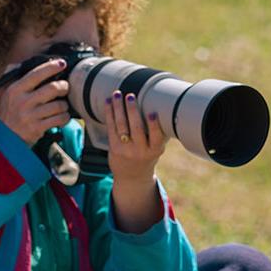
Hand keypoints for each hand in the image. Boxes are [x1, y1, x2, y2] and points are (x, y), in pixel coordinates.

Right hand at [0, 58, 70, 144]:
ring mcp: (31, 116)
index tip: (62, 63)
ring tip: (61, 106)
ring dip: (64, 105)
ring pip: (59, 105)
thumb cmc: (5, 113)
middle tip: (65, 88)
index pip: (36, 74)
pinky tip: (61, 117)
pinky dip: (64, 118)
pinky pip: (59, 120)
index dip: (51, 67)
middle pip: (53, 88)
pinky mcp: (38, 128)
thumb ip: (9, 76)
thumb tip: (19, 64)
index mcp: (15, 90)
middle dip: (64, 86)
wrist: (2, 139)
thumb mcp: (2, 93)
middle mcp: (23, 101)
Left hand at [105, 91, 166, 232]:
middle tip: (130, 96)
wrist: (132, 176)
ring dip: (118, 108)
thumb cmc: (147, 156)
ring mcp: (125, 150)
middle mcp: (140, 151)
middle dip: (132, 111)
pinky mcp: (114, 147)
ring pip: (121, 126)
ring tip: (118, 94)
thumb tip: (162, 107)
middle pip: (136, 128)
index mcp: (155, 150)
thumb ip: (157, 133)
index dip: (154, 125)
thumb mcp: (156, 148)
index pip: (156, 137)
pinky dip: (109, 113)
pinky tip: (109, 102)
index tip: (152, 113)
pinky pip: (111, 128)